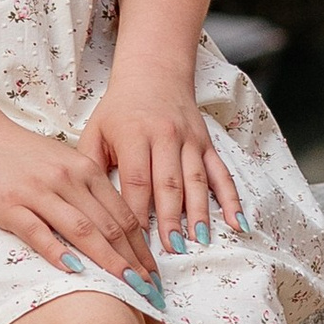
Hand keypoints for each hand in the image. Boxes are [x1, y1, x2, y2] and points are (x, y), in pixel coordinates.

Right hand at [0, 106, 162, 295]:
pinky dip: (57, 252)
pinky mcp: (9, 204)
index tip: (156, 274)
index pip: (123, 214)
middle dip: (134, 261)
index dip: (143, 248)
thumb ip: (86, 192)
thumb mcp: (61, 164)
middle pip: (109, 226)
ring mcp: (38, 192)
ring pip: (82, 230)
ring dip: (108, 261)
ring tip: (127, 287)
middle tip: (151, 290)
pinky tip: (74, 270)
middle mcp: (67, 179)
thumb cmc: (18, 154)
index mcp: (84, 169)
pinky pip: (37, 232)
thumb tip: (114, 230)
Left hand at [79, 75, 242, 258]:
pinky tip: (236, 222)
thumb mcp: (95, 130)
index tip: (134, 241)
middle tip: (171, 250)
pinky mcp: (206, 144)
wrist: (153, 74)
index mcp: (134, 135)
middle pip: (169, 184)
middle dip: (171, 219)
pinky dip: (231, 200)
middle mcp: (165, 137)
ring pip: (196, 181)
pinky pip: (221, 174)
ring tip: (198, 242)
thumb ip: (89, 165)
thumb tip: (87, 205)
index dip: (137, 213)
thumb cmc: (119, 109)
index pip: (136, 181)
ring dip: (199, 213)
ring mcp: (189, 141)